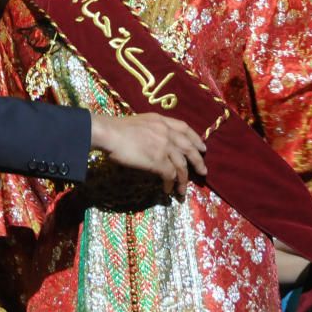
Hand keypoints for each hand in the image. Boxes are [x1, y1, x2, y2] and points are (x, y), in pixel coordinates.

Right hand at [91, 113, 206, 194]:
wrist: (109, 133)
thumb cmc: (117, 128)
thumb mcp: (140, 123)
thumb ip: (152, 130)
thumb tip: (156, 144)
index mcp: (161, 121)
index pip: (185, 128)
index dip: (196, 138)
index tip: (202, 147)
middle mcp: (166, 132)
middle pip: (189, 148)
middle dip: (198, 161)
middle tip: (203, 171)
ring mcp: (164, 147)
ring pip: (182, 165)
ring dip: (184, 180)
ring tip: (183, 191)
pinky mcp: (158, 161)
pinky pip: (170, 175)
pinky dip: (171, 184)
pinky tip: (168, 190)